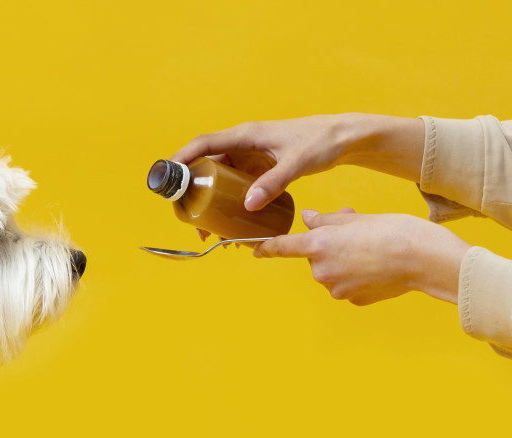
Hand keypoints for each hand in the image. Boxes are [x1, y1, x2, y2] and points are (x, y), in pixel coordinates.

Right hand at [172, 114, 424, 216]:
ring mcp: (250, 156)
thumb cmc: (321, 141)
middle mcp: (243, 144)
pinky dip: (229, 202)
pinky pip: (235, 185)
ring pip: (220, 178)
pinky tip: (231, 221)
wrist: (343, 138)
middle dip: (193, 191)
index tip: (168, 176)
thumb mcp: (297, 163)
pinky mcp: (259, 168)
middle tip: (189, 217)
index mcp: (246, 135)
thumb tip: (249, 205)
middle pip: (207, 166)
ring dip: (210, 201)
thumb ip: (273, 182)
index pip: (204, 144)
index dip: (182, 158)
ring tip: (210, 228)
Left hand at [252, 208, 471, 305]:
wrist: (425, 260)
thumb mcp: (356, 218)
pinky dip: (357, 276)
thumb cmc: (394, 231)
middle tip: (354, 232)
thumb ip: (326, 221)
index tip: (255, 250)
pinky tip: (378, 267)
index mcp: (319, 244)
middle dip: (329, 245)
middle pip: (314, 257)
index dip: (267, 247)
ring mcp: (337, 288)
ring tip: (372, 248)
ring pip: (331, 272)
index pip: (282, 247)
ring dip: (343, 261)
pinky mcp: (353, 300)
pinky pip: (348, 285)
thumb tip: (308, 219)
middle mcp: (322, 270)